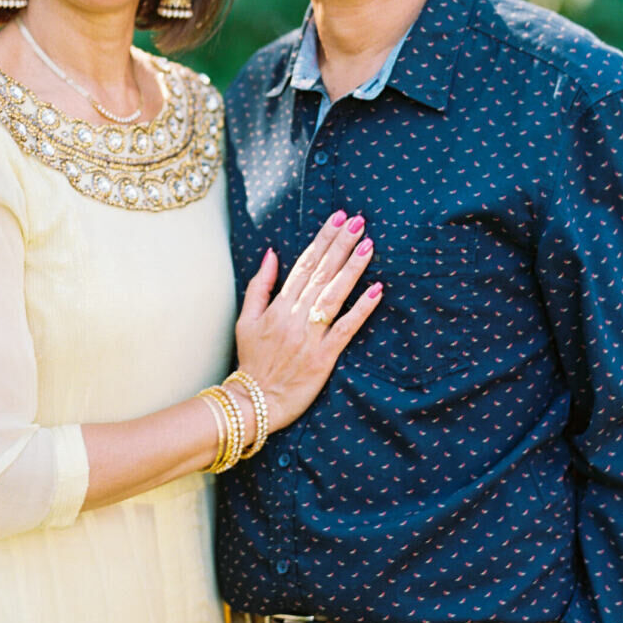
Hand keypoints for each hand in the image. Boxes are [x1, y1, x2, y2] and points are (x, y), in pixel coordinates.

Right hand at [234, 210, 381, 431]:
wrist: (254, 403)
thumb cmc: (251, 361)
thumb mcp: (246, 321)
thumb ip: (259, 286)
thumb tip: (272, 253)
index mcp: (277, 306)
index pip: (304, 265)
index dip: (322, 240)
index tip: (338, 219)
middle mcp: (295, 317)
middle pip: (322, 273)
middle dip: (341, 245)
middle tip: (358, 221)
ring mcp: (310, 336)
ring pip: (334, 295)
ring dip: (353, 269)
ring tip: (368, 245)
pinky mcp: (324, 357)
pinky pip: (346, 328)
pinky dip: (361, 309)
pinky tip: (376, 290)